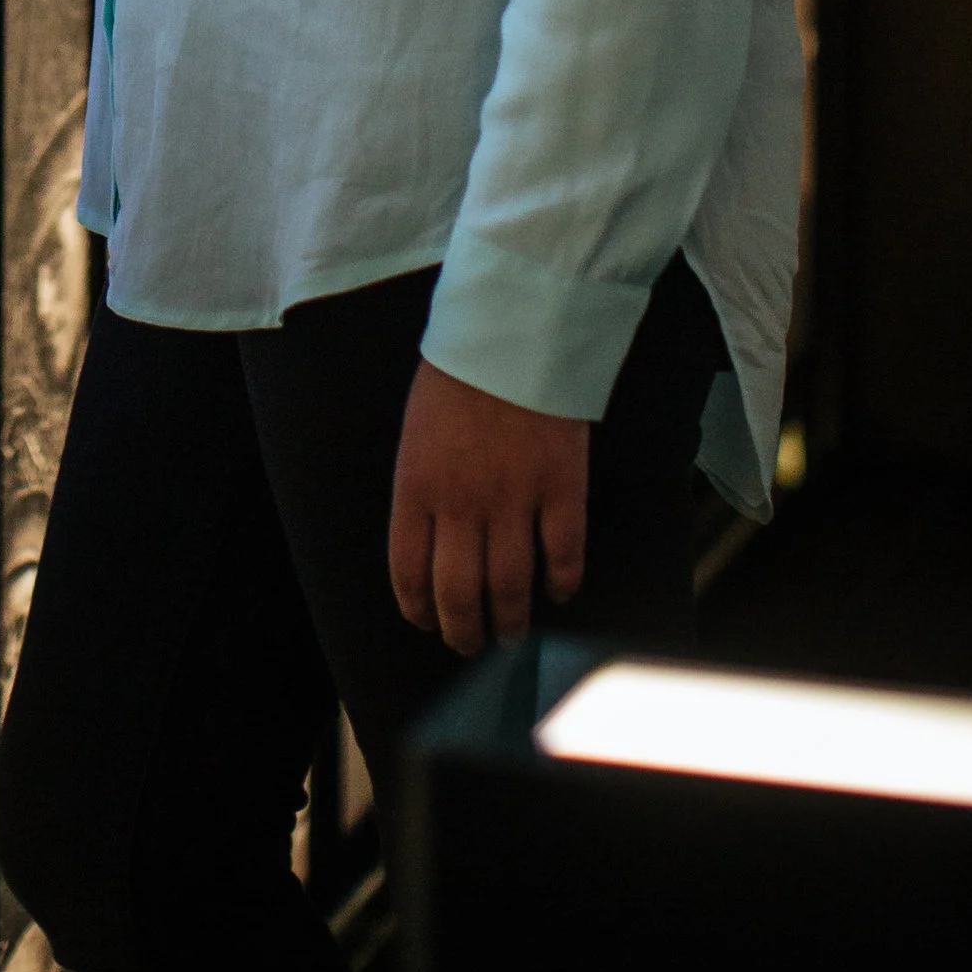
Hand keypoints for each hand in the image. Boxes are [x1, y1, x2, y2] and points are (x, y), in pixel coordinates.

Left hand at [387, 357, 587, 654]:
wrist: (514, 327)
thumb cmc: (459, 370)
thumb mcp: (418, 427)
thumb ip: (423, 484)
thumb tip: (432, 537)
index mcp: (416, 484)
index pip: (408, 571)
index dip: (418, 608)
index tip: (427, 621)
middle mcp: (461, 503)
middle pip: (458, 594)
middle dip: (463, 631)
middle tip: (471, 643)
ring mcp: (514, 500)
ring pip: (510, 588)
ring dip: (511, 620)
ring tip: (513, 632)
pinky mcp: (562, 490)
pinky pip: (563, 557)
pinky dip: (562, 583)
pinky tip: (559, 591)